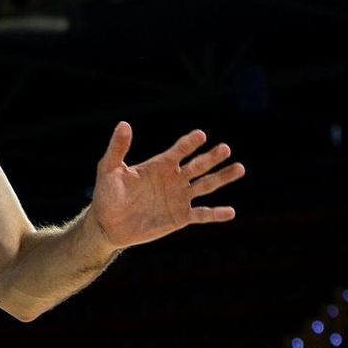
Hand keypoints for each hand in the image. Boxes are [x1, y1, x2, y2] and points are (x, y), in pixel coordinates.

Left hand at [89, 123, 242, 250]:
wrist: (108, 224)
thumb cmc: (107, 194)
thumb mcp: (109, 169)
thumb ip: (118, 148)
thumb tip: (124, 124)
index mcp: (159, 165)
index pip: (178, 151)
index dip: (189, 143)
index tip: (201, 135)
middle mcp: (173, 179)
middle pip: (197, 165)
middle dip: (212, 157)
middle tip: (225, 148)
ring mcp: (179, 198)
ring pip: (206, 185)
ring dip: (223, 177)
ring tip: (240, 168)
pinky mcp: (180, 217)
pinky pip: (202, 214)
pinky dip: (216, 214)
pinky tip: (230, 211)